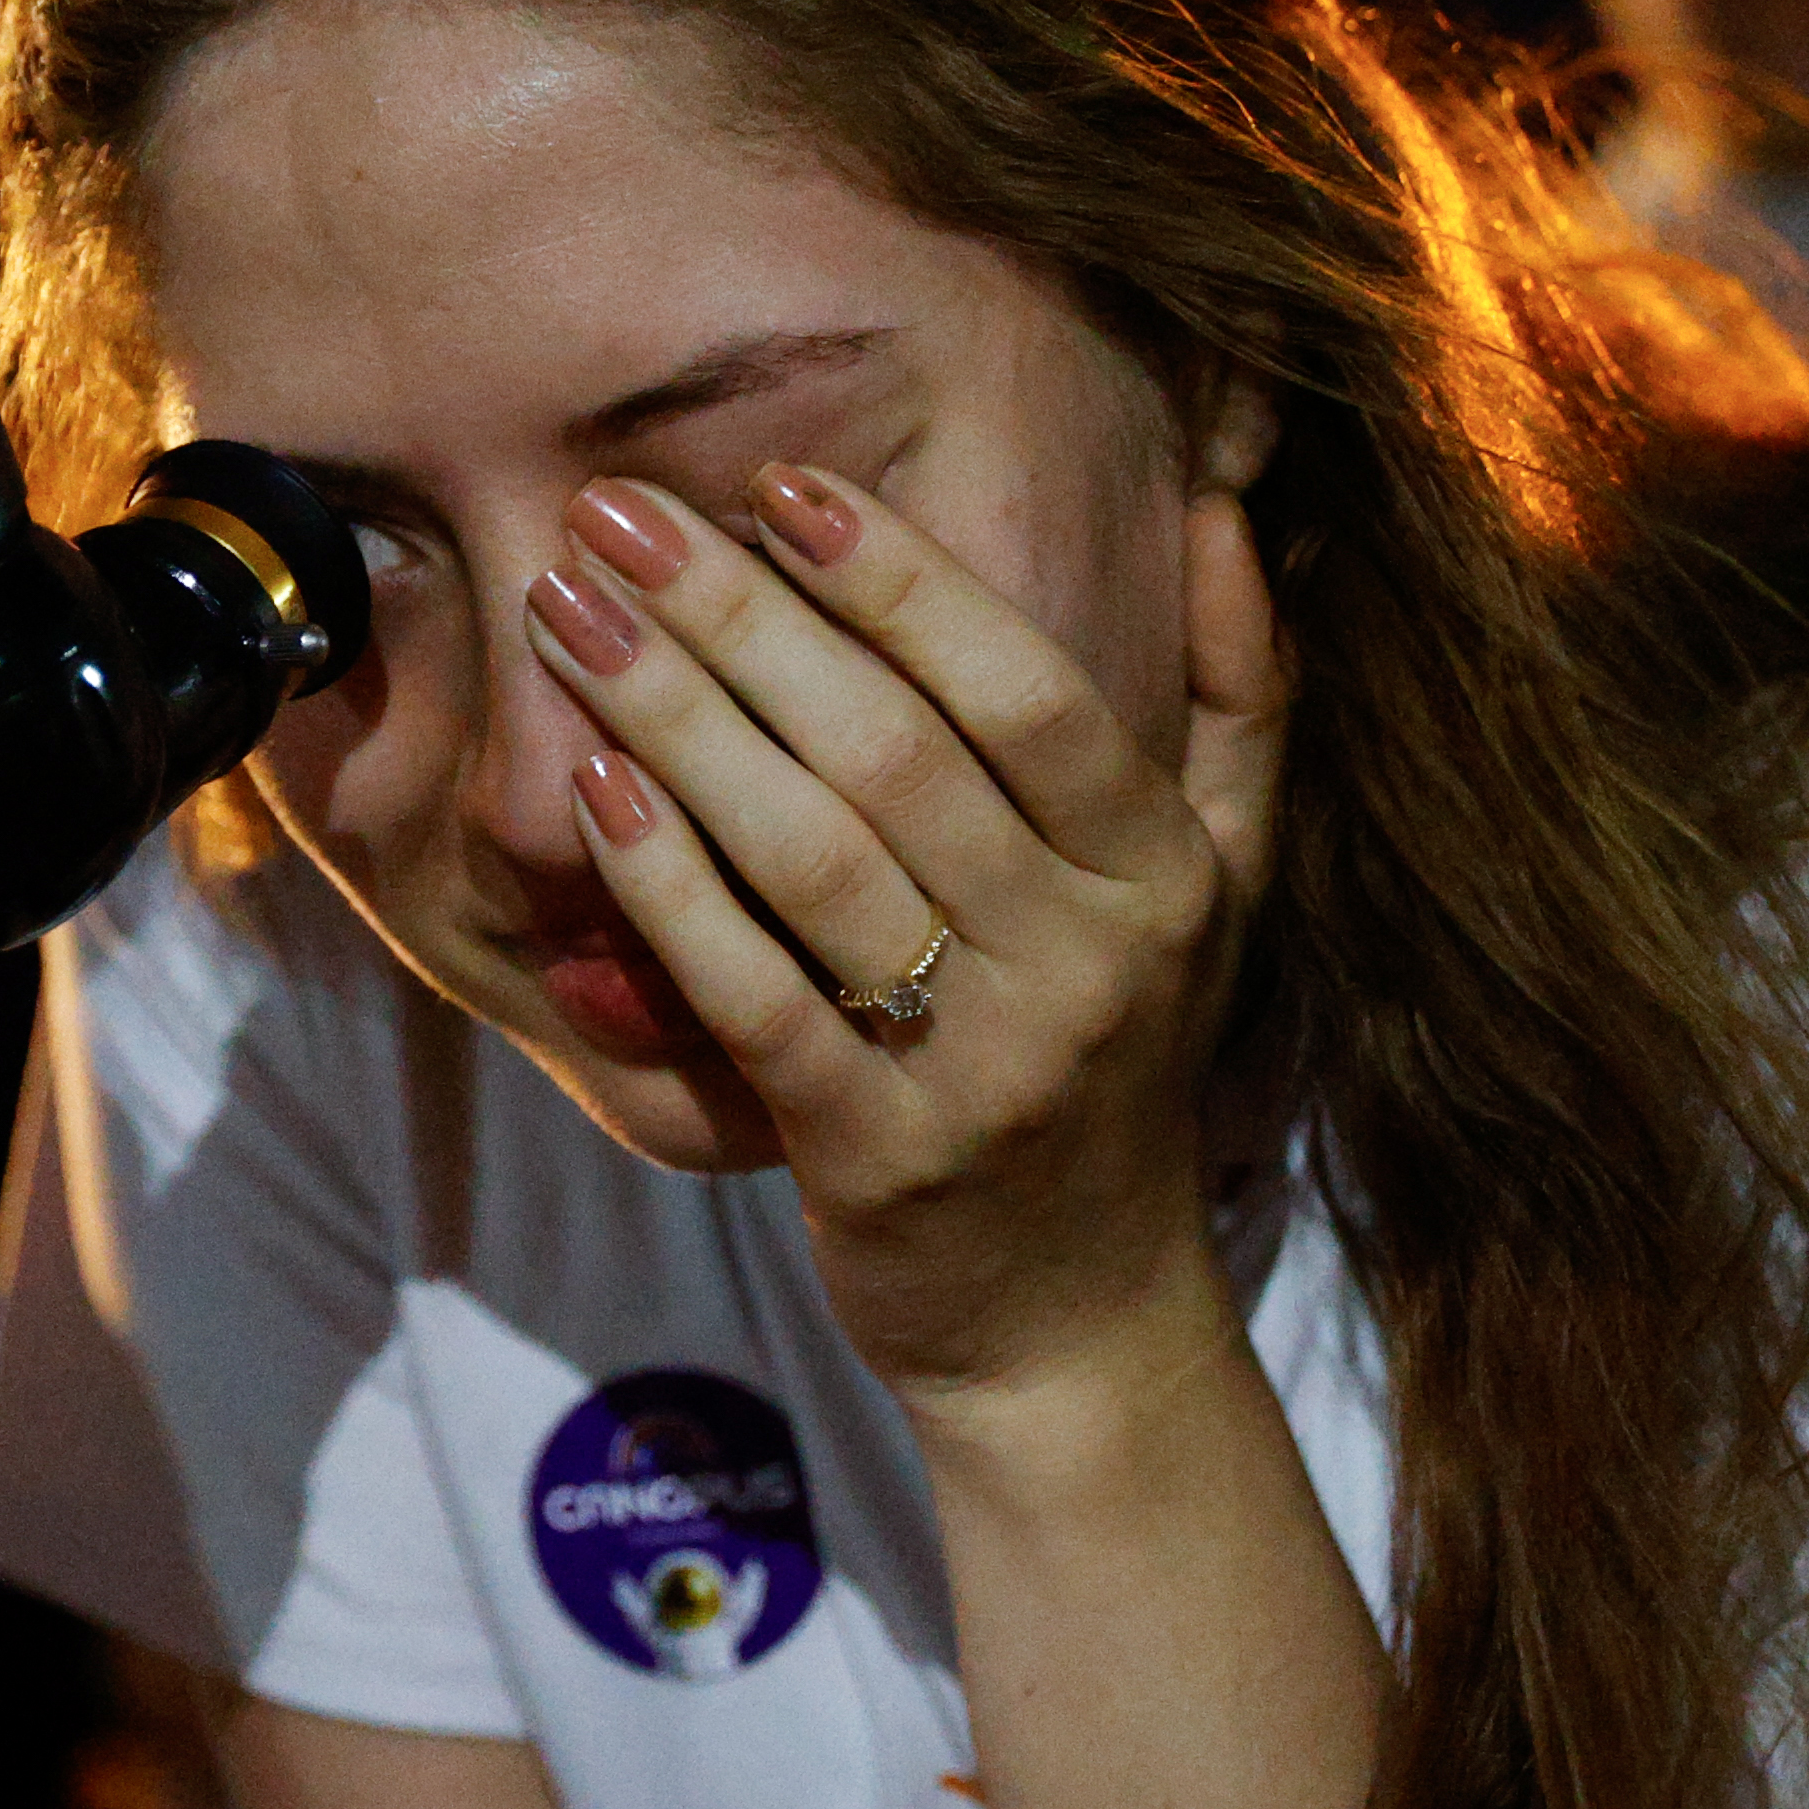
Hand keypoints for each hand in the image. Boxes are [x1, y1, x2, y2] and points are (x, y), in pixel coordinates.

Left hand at [527, 467, 1285, 1395]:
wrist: (1075, 1324)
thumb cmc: (1118, 1065)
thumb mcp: (1223, 888)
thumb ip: (1236, 696)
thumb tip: (1219, 500)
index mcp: (1163, 877)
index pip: (1030, 692)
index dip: (905, 581)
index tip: (782, 484)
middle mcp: (1090, 964)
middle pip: (895, 753)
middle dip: (741, 616)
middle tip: (615, 513)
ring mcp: (985, 1067)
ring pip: (814, 858)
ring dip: (679, 722)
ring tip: (572, 619)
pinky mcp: (878, 1158)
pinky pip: (760, 999)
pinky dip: (672, 892)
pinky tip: (594, 795)